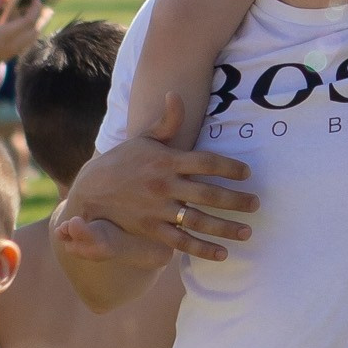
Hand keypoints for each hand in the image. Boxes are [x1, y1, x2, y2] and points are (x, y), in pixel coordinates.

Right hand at [65, 98, 256, 258]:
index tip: (247, 173)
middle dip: (236, 200)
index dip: (229, 167)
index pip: (206, 162)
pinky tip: (222, 254)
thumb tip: (175, 93)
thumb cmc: (123, 161)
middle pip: (208, 194)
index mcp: (166, 161)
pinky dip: (202, 249)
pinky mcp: (152, 229)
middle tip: (256, 204)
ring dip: (226, 228)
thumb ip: (166, 121)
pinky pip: (181, 241)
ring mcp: (158, 210)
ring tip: (247, 231)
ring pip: (199, 221)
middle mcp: (164, 185)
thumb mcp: (143, 138)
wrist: (91, 191)